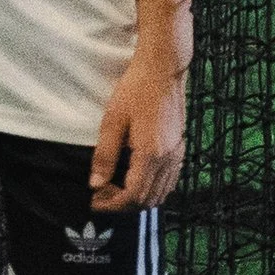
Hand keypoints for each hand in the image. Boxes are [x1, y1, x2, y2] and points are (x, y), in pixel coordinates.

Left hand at [91, 51, 185, 213]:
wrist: (163, 70)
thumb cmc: (135, 91)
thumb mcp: (112, 122)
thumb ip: (104, 155)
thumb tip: (95, 184)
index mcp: (151, 154)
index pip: (133, 196)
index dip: (111, 204)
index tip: (94, 200)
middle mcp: (168, 159)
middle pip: (148, 200)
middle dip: (122, 204)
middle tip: (100, 194)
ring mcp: (177, 153)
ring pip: (161, 193)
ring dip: (137, 197)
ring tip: (114, 187)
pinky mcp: (180, 147)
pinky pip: (170, 180)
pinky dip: (153, 188)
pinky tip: (135, 178)